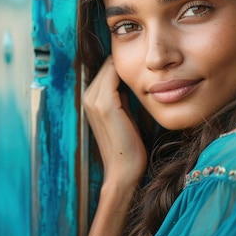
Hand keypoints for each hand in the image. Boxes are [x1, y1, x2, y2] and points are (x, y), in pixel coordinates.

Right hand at [83, 56, 146, 189]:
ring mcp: (94, 100)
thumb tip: (128, 82)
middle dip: (126, 64)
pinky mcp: (105, 105)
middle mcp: (87, 96)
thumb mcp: (123, 115)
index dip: (124, 66)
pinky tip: (145, 78)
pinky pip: (115, 75)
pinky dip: (129, 73)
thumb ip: (121, 97)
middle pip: (108, 65)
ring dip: (129, 67)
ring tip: (147, 71)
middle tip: (147, 66)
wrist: (123, 171)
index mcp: (90, 99)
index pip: (107, 68)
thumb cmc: (128, 145)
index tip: (142, 66)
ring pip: (112, 66)